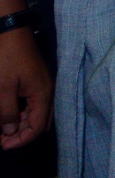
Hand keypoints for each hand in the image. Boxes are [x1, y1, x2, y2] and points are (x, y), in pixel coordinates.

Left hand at [0, 27, 49, 151]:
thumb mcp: (2, 88)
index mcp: (42, 95)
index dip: (21, 140)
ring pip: (37, 113)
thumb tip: (11, 130)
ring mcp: (43, 85)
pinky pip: (33, 103)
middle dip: (23, 134)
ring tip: (3, 130)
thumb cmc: (6, 59)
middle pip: (40, 122)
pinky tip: (8, 113)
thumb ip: (6, 112)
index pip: (37, 127)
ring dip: (21, 124)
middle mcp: (47, 92)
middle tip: (3, 140)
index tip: (3, 146)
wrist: (10, 31)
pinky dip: (22, 113)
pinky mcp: (36, 80)